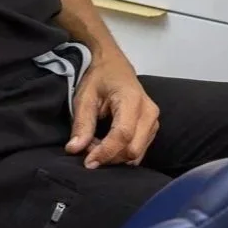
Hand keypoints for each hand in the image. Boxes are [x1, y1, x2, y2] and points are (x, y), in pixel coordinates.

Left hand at [67, 50, 159, 168]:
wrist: (113, 65)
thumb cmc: (99, 78)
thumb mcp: (85, 97)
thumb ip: (81, 124)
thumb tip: (74, 149)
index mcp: (132, 100)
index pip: (122, 135)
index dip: (105, 152)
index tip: (88, 162)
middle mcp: (149, 112)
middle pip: (132, 148)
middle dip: (109, 156)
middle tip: (88, 149)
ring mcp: (153, 121)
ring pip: (137, 153)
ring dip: (114, 156)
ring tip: (95, 144)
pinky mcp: (152, 128)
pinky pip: (139, 149)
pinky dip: (121, 153)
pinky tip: (106, 144)